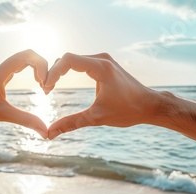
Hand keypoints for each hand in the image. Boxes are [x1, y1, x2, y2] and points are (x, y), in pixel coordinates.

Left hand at [0, 50, 48, 136]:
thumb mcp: (2, 115)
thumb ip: (25, 120)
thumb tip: (45, 132)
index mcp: (1, 72)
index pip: (26, 55)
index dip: (40, 65)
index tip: (43, 84)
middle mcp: (1, 69)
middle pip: (28, 55)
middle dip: (42, 66)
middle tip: (45, 86)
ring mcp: (0, 74)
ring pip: (23, 61)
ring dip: (36, 69)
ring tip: (42, 86)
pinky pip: (18, 68)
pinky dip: (30, 72)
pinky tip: (34, 84)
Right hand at [43, 53, 159, 138]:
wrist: (150, 105)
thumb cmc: (128, 111)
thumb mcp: (97, 118)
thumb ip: (72, 123)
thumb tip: (50, 134)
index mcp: (101, 67)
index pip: (68, 60)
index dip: (53, 72)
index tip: (46, 88)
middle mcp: (102, 59)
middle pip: (68, 58)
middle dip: (54, 72)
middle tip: (45, 91)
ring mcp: (104, 60)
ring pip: (74, 60)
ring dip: (60, 71)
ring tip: (50, 88)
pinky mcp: (104, 65)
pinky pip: (81, 62)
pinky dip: (69, 71)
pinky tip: (61, 83)